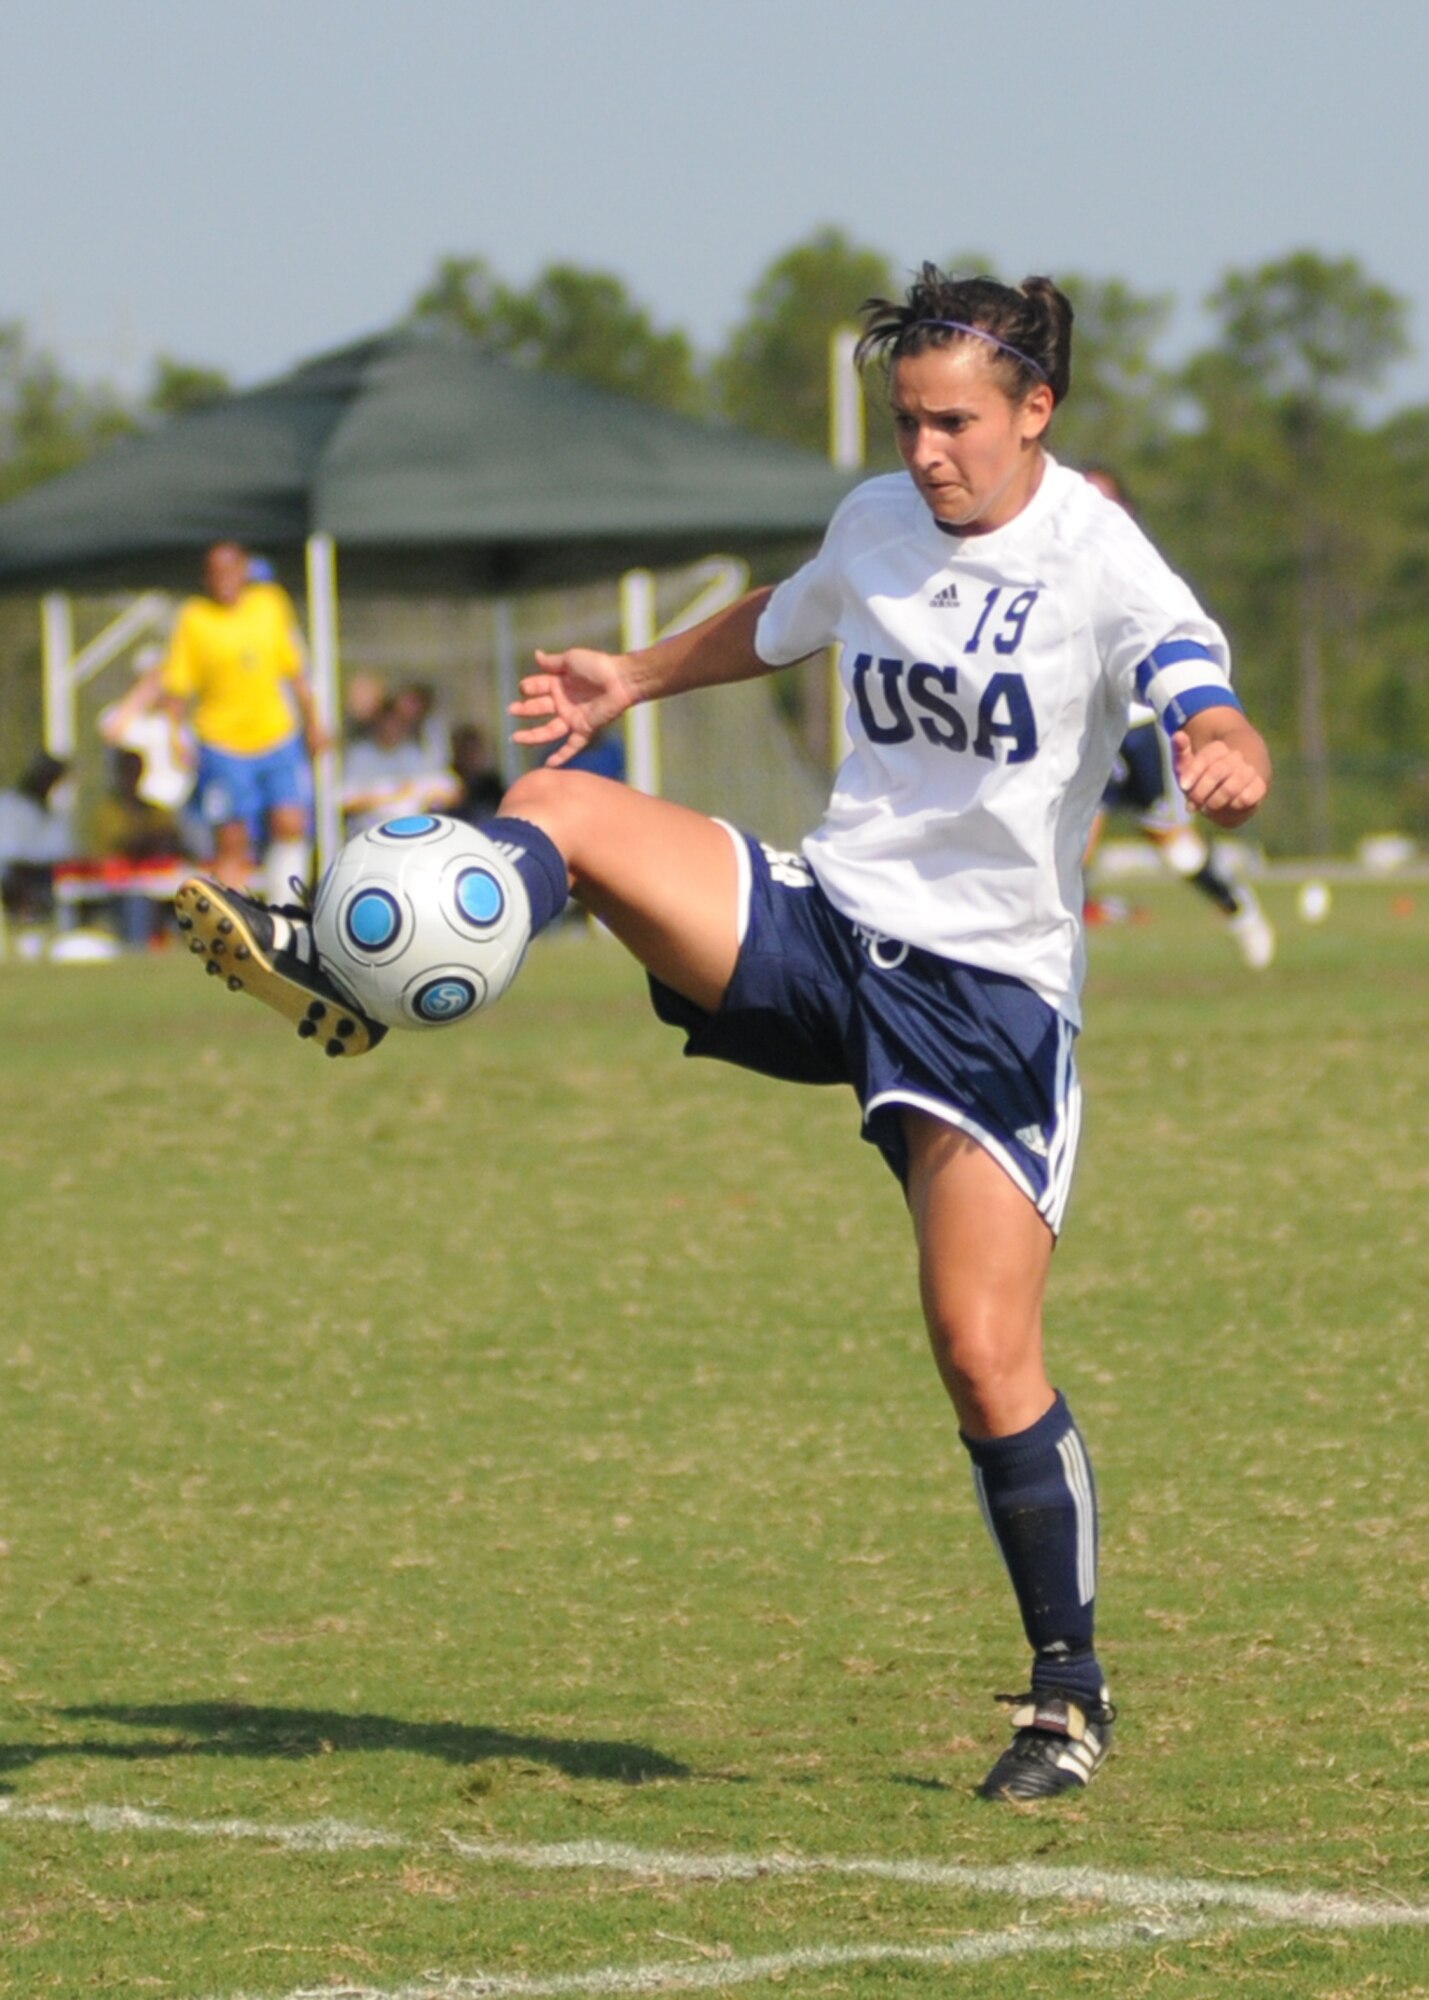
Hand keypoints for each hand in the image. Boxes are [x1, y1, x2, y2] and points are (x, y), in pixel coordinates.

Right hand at [510, 648, 634, 767]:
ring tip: (515, 738)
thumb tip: (536, 655)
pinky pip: (572, 746)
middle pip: (539, 708)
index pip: (537, 687)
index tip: (524, 688)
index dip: (529, 688)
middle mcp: (564, 701)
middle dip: (524, 709)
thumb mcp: (570, 660)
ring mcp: (573, 717)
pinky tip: (548, 765)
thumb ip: (552, 662)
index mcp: (559, 683)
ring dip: (532, 735)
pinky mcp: (584, 729)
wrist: (620, 680)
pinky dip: (561, 756)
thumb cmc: (597, 665)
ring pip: (549, 730)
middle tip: (511, 710)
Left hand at [1172, 728, 1268, 827]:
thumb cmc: (1202, 781)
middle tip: (1193, 804)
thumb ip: (1181, 752)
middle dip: (1201, 791)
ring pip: (1232, 786)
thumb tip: (1178, 735)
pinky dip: (1233, 805)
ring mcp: (1249, 771)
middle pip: (1218, 771)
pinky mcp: (1259, 787)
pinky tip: (1227, 807)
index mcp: (1218, 749)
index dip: (1194, 772)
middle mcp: (1236, 757)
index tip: (1184, 786)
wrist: (1227, 797)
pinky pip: (1247, 797)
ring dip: (1216, 800)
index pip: (1207, 756)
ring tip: (1207, 808)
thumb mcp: (1187, 767)